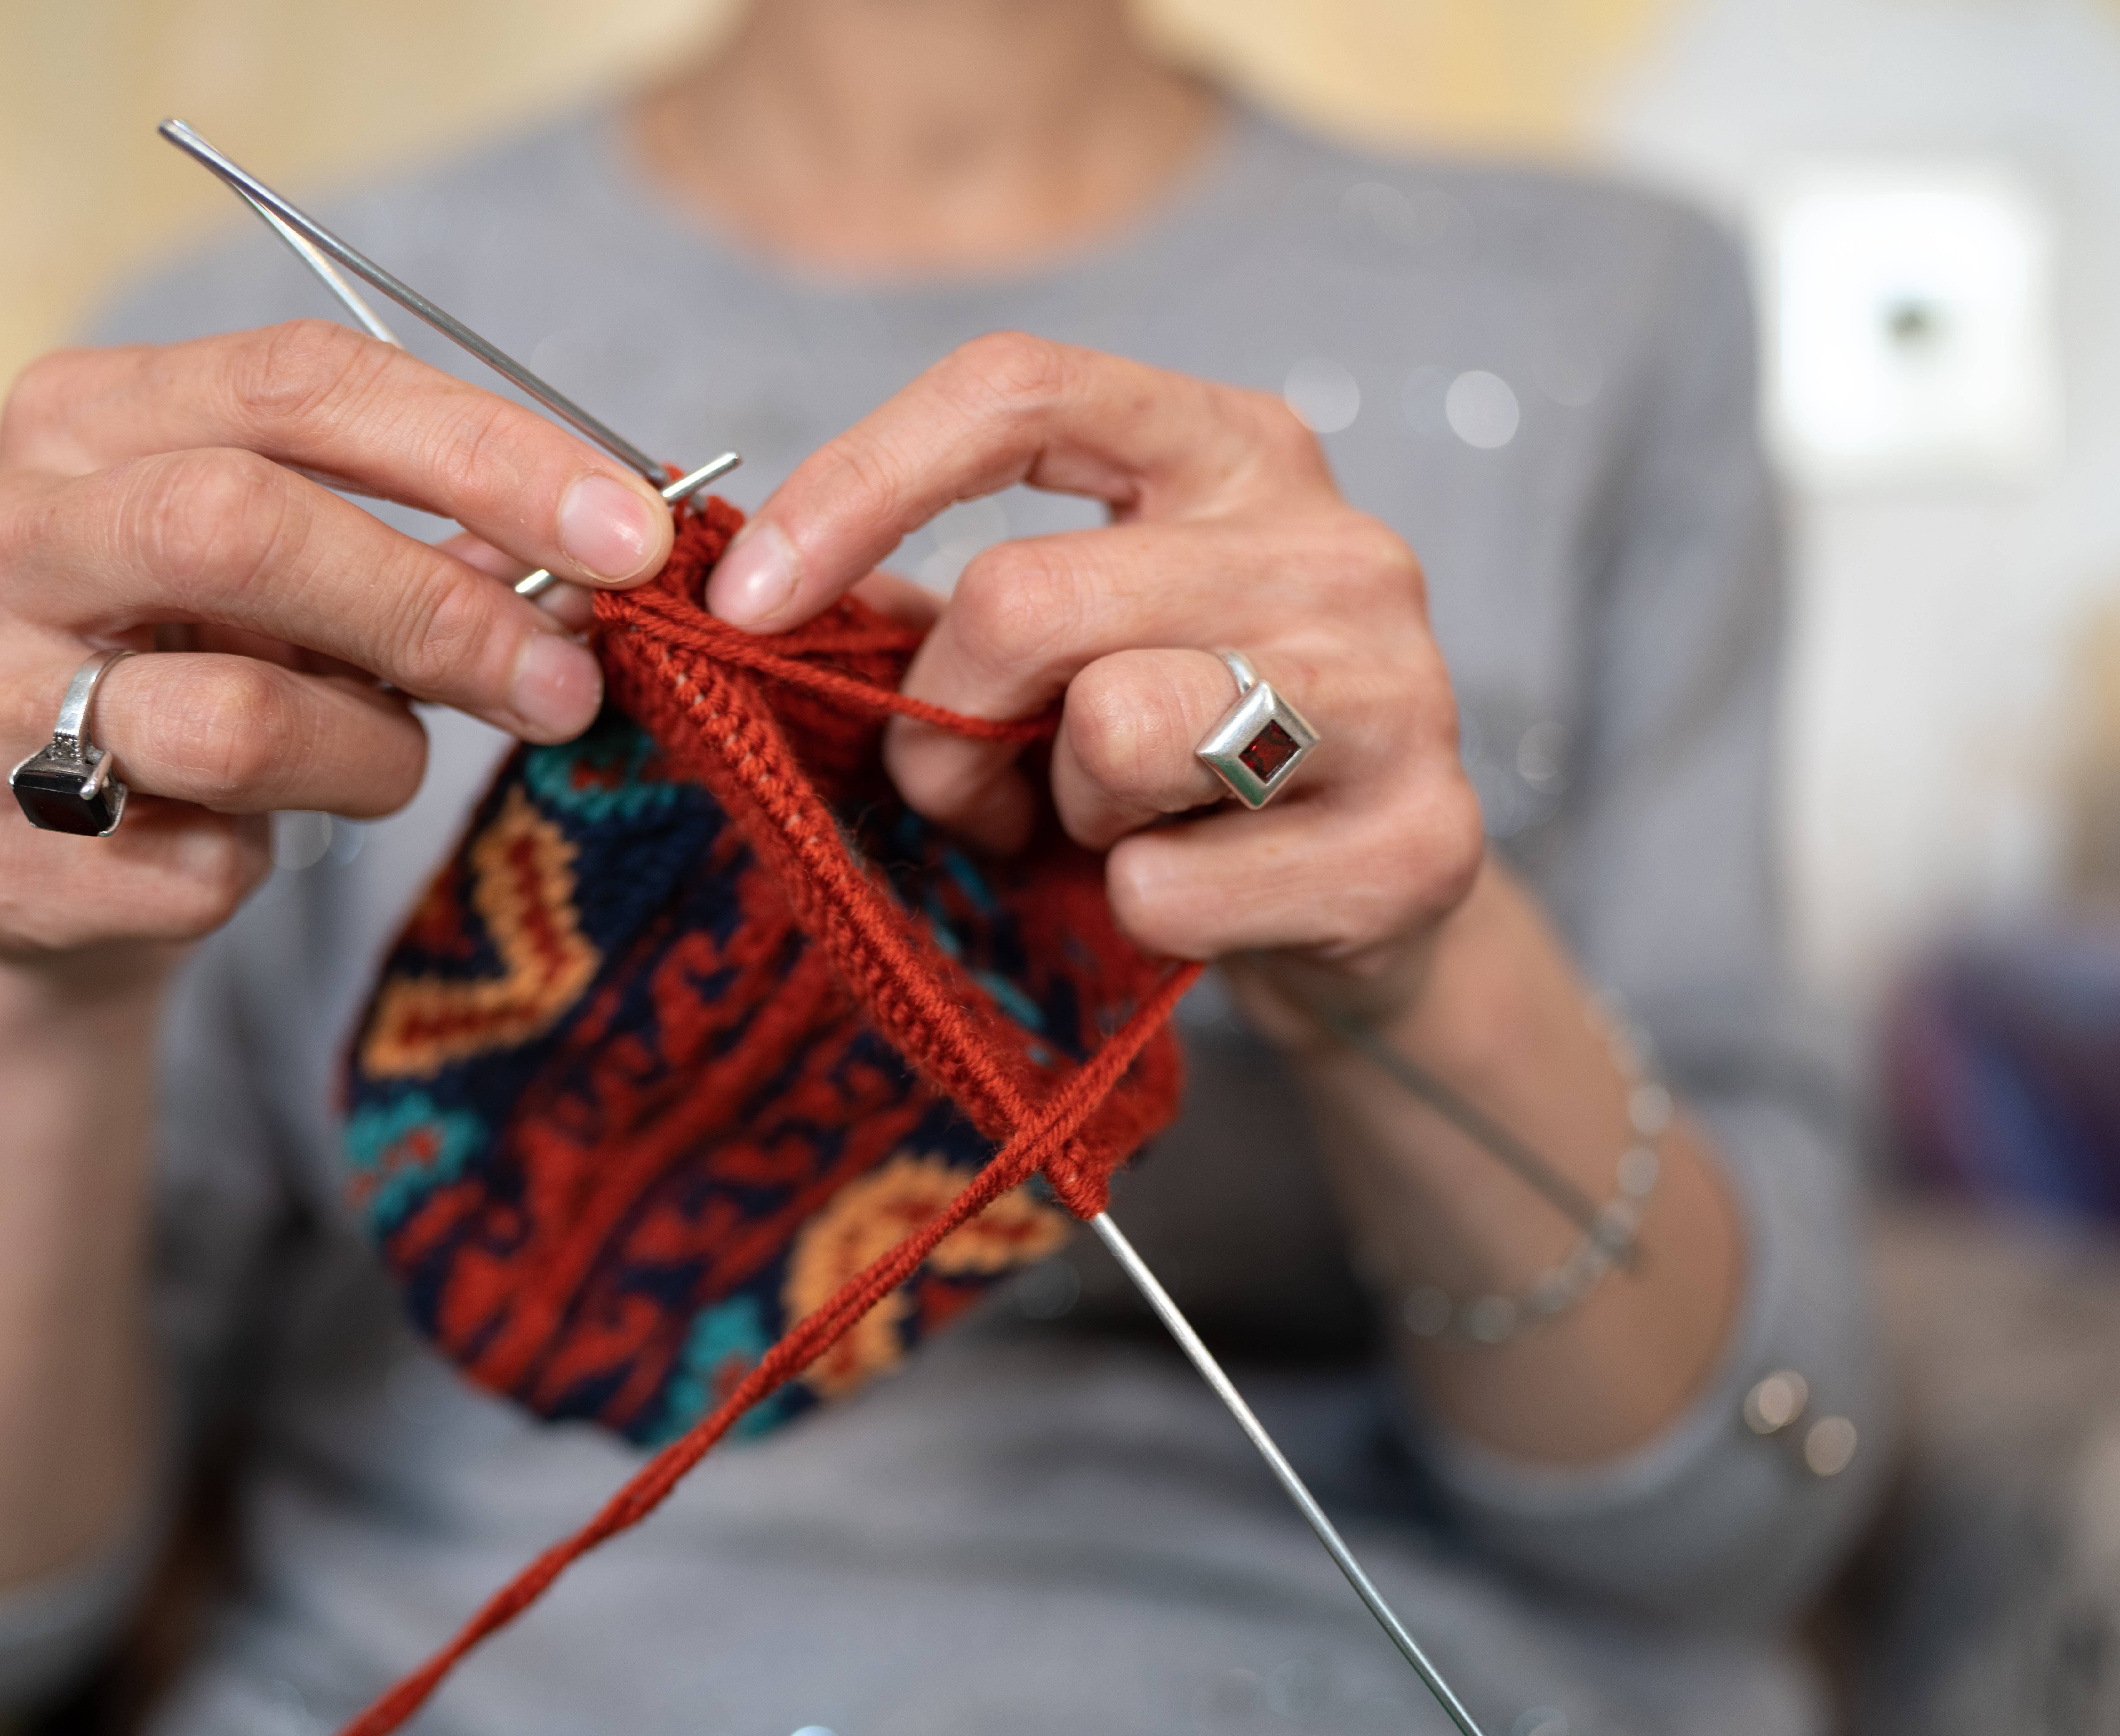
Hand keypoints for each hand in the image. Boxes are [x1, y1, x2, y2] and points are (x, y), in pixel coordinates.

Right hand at [0, 321, 674, 963]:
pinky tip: (230, 850)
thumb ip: (430, 553)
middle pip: (242, 524)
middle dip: (437, 609)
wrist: (43, 876)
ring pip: (230, 718)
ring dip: (361, 758)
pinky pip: (189, 865)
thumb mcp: (307, 595)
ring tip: (368, 767)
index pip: (299, 382)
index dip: (482, 449)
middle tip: (566, 683)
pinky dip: (259, 868)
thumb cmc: (201, 686)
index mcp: (80, 420)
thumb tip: (594, 554)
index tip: (630, 533)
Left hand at [703, 333, 1481, 1030]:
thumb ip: (939, 610)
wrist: (1365, 901)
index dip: (856, 485)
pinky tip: (1186, 897)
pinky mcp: (1423, 842)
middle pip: (1025, 599)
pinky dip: (1137, 915)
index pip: (1015, 390)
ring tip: (1103, 828)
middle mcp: (1331, 542)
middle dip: (946, 722)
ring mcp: (1393, 688)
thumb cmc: (1176, 757)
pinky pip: (1171, 886)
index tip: (743, 599)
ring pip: (1112, 731)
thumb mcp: (1062, 651)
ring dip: (1059, 812)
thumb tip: (760, 594)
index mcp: (1232, 449)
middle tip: (972, 790)